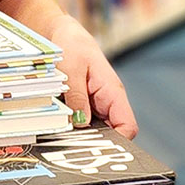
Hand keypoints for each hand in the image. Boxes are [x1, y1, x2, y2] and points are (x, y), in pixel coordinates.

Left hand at [46, 16, 137, 139]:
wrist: (62, 33)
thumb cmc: (72, 45)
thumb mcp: (72, 69)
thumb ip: (77, 96)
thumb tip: (80, 123)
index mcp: (113, 92)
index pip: (127, 126)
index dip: (118, 142)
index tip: (98, 150)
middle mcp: (107, 102)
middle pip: (111, 133)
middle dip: (95, 144)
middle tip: (71, 149)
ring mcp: (95, 105)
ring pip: (95, 131)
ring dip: (80, 137)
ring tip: (61, 141)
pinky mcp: (82, 106)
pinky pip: (81, 124)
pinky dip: (71, 129)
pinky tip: (57, 131)